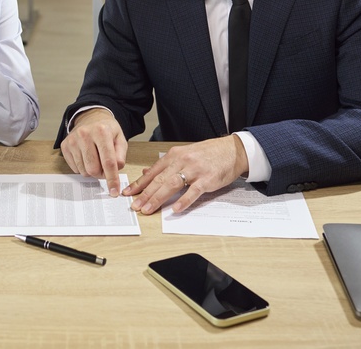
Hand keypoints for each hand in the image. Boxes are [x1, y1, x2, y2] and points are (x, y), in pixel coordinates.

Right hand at [59, 108, 127, 196]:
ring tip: (95, 159)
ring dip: (92, 171)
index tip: (114, 191)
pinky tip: (86, 157)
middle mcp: (85, 134)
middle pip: (93, 169)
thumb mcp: (120, 139)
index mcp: (101, 131)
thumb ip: (121, 156)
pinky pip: (75, 169)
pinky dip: (83, 168)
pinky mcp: (65, 146)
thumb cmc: (107, 130)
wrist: (90, 117)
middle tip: (105, 169)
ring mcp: (73, 140)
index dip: (112, 179)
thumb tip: (115, 171)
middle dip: (101, 175)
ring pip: (84, 171)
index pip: (108, 162)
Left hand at [123, 135, 248, 214]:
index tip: (128, 193)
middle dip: (145, 194)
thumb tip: (146, 173)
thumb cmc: (207, 153)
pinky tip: (175, 209)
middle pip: (159, 179)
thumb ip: (165, 165)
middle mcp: (182, 161)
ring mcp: (194, 170)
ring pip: (172, 185)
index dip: (139, 184)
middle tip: (135, 206)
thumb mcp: (184, 154)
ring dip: (158, 198)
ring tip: (148, 209)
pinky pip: (193, 191)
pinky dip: (183, 201)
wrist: (232, 150)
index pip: (153, 172)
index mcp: (174, 155)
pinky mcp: (207, 179)